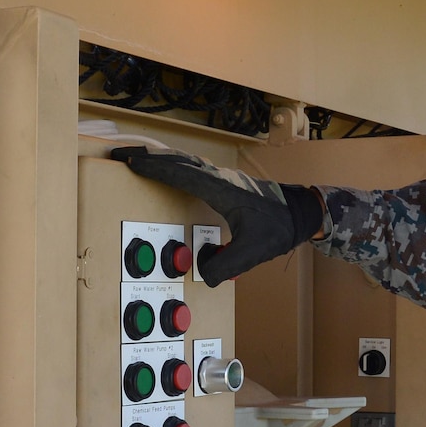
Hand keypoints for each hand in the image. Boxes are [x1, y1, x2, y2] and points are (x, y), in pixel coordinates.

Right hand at [109, 144, 324, 285]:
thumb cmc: (280, 227)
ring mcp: (225, 177)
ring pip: (187, 161)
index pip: (181, 174)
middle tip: (122, 154)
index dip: (155, 169)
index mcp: (222, 190)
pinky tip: (172, 169)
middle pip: (179, 161)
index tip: (131, 164)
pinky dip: (177, 164)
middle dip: (149, 158)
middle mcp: (220, 178)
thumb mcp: (253, 253)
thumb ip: (225, 266)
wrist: (303, 212)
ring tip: (139, 158)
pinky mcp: (228, 182)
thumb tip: (202, 272)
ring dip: (162, 159)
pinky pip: (195, 168)